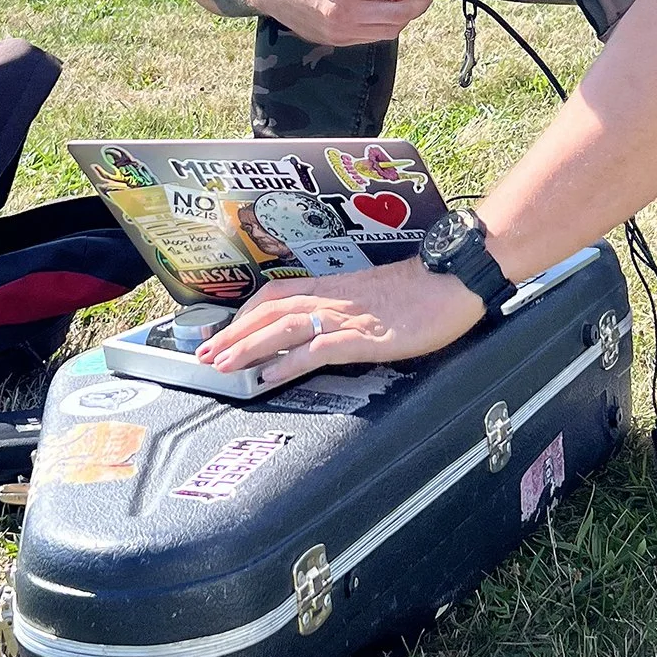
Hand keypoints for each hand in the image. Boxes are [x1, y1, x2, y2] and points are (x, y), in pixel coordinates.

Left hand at [196, 259, 482, 378]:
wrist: (452, 280)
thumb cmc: (421, 290)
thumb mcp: (374, 296)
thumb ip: (346, 308)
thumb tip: (323, 327)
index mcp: (332, 288)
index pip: (275, 296)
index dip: (244, 315)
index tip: (220, 334)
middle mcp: (332, 299)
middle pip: (270, 313)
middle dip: (233, 335)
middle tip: (204, 357)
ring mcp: (347, 318)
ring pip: (285, 328)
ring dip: (249, 348)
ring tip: (224, 367)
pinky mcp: (365, 337)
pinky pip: (319, 349)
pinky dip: (290, 363)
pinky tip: (270, 377)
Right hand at [252, 0, 439, 46]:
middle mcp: (345, 10)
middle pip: (400, 13)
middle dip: (420, 2)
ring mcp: (341, 30)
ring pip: (390, 29)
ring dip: (406, 16)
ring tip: (408, 2)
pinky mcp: (338, 41)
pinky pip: (374, 36)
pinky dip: (387, 25)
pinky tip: (388, 12)